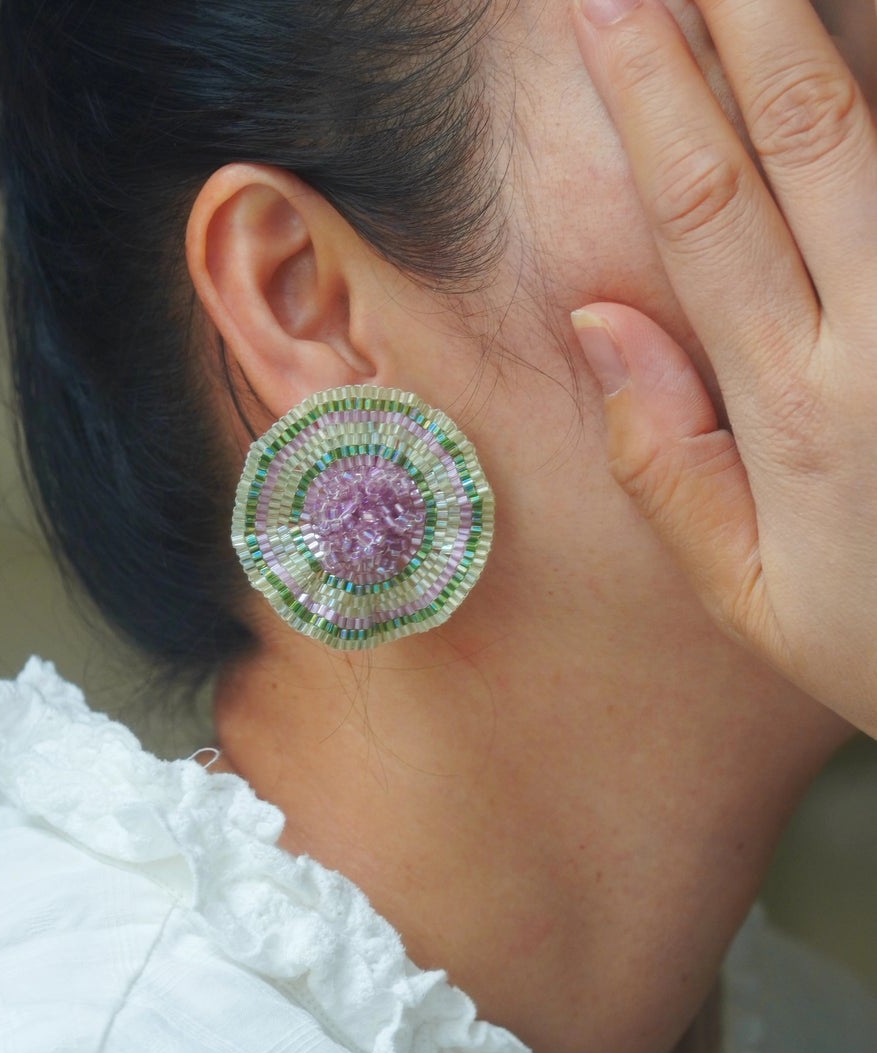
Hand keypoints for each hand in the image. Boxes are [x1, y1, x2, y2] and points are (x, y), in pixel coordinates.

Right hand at [570, 0, 876, 738]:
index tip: (605, 7)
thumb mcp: (751, 596)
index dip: (653, 98)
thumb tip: (600, 317)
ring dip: (832, 29)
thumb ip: (667, 463)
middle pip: (810, 135)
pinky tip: (876, 40)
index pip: (706, 213)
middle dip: (742, 14)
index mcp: (798, 410)